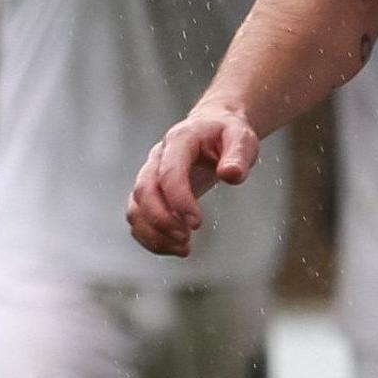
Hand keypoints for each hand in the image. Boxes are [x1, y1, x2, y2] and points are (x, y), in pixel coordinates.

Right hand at [129, 103, 259, 256]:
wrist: (213, 127)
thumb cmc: (228, 134)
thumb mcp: (242, 138)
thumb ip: (238, 155)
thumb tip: (231, 175)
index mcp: (180, 140)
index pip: (169, 172)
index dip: (179, 200)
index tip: (197, 224)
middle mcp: (158, 157)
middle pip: (143, 190)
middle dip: (160, 219)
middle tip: (186, 240)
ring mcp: (150, 174)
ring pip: (135, 207)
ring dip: (153, 233)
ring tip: (183, 250)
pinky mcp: (151, 191)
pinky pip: (139, 217)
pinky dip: (151, 237)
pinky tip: (176, 248)